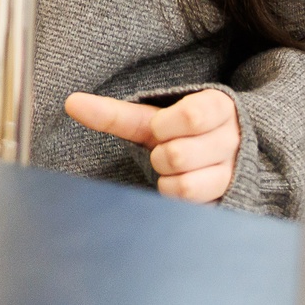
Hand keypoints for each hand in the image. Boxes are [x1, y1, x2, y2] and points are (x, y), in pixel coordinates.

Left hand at [65, 89, 241, 203]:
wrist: (218, 153)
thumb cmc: (178, 132)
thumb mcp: (152, 120)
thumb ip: (115, 114)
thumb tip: (70, 102)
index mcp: (216, 106)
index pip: (194, 115)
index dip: (165, 126)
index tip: (160, 128)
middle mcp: (231, 137)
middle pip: (179, 155)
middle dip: (160, 155)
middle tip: (165, 149)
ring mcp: (234, 169)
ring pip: (185, 183)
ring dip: (167, 178)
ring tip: (172, 168)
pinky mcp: (231, 194)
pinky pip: (192, 202)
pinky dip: (175, 194)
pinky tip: (180, 183)